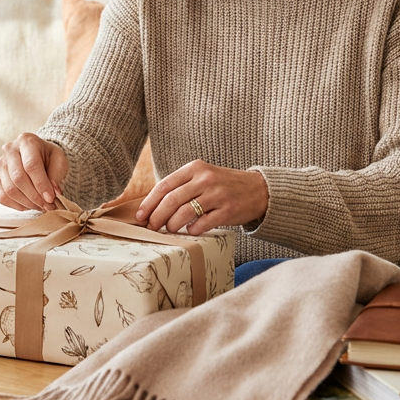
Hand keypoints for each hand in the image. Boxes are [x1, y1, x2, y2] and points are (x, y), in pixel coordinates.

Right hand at [0, 133, 67, 211]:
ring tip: (41, 206)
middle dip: (35, 196)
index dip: (41, 184)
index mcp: (26, 141)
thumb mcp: (59, 161)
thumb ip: (56, 176)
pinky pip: (3, 197)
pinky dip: (17, 205)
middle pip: (18, 178)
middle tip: (48, 206)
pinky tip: (29, 205)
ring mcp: (0, 164)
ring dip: (27, 203)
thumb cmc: (49, 158)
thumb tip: (51, 194)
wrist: (38, 156)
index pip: (31, 165)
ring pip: (10, 190)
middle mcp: (9, 150)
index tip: (51, 198)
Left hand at [136, 160, 268, 235]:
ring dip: (172, 224)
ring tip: (169, 229)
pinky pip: (203, 223)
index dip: (149, 202)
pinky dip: (192, 229)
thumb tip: (153, 205)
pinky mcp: (228, 210)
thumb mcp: (203, 176)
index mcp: (195, 168)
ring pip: (184, 212)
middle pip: (171, 200)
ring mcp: (217, 194)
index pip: (165, 185)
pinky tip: (190, 231)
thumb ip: (182, 186)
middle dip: (157, 216)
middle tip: (151, 227)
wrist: (259, 190)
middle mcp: (205, 179)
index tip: (140, 215)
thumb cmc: (224, 185)